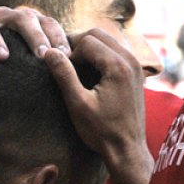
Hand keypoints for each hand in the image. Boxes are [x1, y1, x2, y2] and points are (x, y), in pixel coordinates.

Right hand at [0, 6, 69, 69]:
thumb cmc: (2, 67)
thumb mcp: (25, 63)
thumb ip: (46, 63)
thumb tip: (81, 77)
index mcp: (24, 22)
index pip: (46, 23)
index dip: (57, 36)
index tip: (67, 56)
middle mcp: (2, 18)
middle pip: (21, 19)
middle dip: (33, 36)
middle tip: (42, 56)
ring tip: (2, 58)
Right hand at [43, 28, 151, 183]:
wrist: (127, 149)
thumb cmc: (101, 130)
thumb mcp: (77, 103)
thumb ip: (64, 74)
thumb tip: (48, 52)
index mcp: (117, 66)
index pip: (86, 40)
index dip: (68, 52)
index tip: (62, 71)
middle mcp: (131, 60)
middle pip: (98, 34)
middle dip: (77, 44)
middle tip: (65, 63)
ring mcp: (136, 65)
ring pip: (107, 40)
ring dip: (88, 49)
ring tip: (75, 68)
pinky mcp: (136, 72)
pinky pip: (115, 50)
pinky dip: (100, 55)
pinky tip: (90, 73)